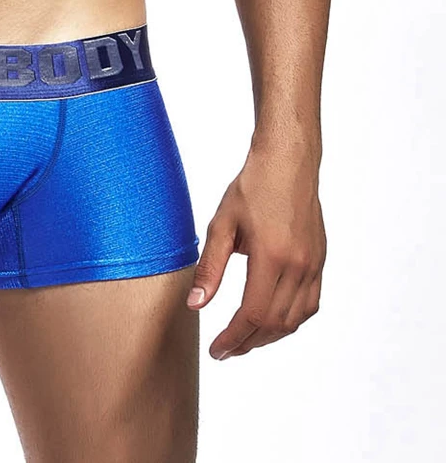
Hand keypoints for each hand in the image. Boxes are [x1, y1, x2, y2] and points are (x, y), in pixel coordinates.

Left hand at [186, 145, 325, 358]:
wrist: (288, 164)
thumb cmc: (251, 189)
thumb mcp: (221, 225)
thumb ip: (210, 268)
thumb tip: (195, 305)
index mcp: (272, 257)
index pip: (252, 314)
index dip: (232, 338)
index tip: (216, 350)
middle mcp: (299, 266)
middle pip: (274, 323)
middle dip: (247, 343)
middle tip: (225, 351)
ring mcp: (314, 265)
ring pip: (295, 319)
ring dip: (269, 336)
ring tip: (244, 340)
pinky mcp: (320, 261)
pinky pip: (310, 304)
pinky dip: (290, 320)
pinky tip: (271, 321)